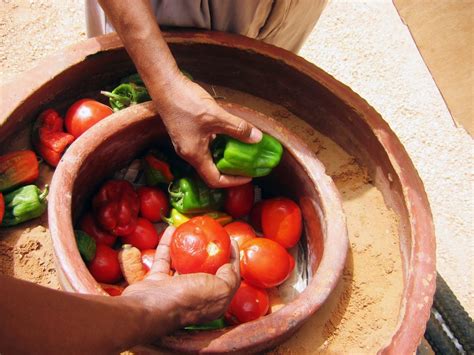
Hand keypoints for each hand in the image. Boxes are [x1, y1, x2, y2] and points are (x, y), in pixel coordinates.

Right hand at [122, 226, 240, 327]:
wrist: (147, 308)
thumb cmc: (186, 299)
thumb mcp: (219, 289)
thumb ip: (229, 277)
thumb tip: (230, 265)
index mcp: (212, 302)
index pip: (228, 278)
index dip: (232, 259)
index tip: (231, 241)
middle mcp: (194, 296)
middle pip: (206, 270)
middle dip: (209, 251)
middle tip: (211, 234)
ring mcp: (174, 289)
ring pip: (183, 264)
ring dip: (187, 247)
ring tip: (191, 230)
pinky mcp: (157, 282)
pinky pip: (164, 259)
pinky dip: (167, 244)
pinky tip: (172, 230)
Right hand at [155, 75, 261, 187]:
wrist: (164, 85)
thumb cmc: (185, 102)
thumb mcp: (216, 116)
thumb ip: (237, 128)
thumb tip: (257, 138)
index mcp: (194, 155)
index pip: (215, 180)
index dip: (233, 181)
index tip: (248, 176)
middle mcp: (189, 153)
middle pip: (212, 170)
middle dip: (231, 170)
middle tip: (248, 164)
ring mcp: (186, 143)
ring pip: (209, 156)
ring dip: (225, 155)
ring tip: (243, 150)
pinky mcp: (186, 132)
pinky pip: (205, 144)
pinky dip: (219, 143)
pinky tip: (229, 133)